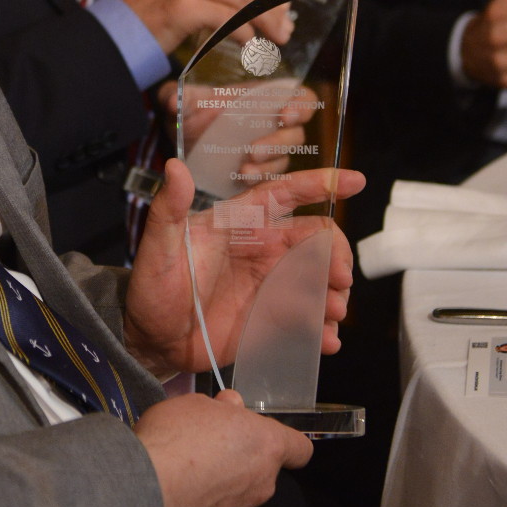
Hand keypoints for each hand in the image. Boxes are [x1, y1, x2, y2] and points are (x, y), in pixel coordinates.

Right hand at [115, 0, 292, 54]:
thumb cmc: (146, 16)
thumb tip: (254, 0)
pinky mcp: (183, 6)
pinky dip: (244, 33)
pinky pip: (227, 19)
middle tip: (287, 29)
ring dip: (265, 22)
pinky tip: (250, 44)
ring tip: (278, 39)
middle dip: (272, 8)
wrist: (112, 33)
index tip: (284, 8)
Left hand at [123, 157, 362, 375]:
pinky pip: (308, 319)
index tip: (356, 181)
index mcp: (242, 223)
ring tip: (332, 313)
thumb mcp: (157, 246)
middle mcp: (263, 249)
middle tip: (339, 278)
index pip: (286, 194)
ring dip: (335, 294)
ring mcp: (271, 284)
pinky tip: (325, 341)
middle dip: (338, 253)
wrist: (151, 337)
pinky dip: (323, 329)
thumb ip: (168, 208)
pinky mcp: (272, 319)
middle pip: (318, 239)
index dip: (322, 183)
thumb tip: (174, 166)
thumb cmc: (152, 286)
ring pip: (320, 280)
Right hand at [133, 388, 311, 506]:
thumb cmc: (176, 435)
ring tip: (184, 468)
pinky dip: (202, 500)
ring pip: (240, 490)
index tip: (255, 434)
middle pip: (263, 468)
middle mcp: (263, 483)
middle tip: (205, 442)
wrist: (144, 489)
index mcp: (266, 446)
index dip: (282, 441)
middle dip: (240, 456)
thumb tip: (231, 408)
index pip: (300, 449)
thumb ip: (221, 408)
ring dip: (221, 480)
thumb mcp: (195, 404)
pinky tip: (175, 490)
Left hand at [177, 80, 321, 185]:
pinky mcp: (259, 175)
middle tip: (254, 150)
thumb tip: (173, 101)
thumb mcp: (183, 102)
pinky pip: (269, 181)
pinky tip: (239, 181)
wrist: (184, 142)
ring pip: (283, 161)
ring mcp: (268, 153)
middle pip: (296, 134)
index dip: (301, 105)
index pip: (301, 99)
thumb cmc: (192, 113)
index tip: (284, 113)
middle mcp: (273, 126)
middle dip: (279, 143)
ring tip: (243, 170)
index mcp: (266, 99)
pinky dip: (258, 182)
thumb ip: (179, 97)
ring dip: (267, 166)